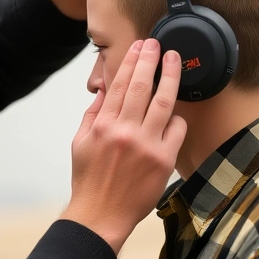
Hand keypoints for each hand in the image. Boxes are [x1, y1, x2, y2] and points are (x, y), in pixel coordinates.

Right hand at [62, 39, 186, 252]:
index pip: (120, 84)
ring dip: (170, 77)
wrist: (100, 215)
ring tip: (174, 61)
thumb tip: (104, 90)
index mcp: (103, 125)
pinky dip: (177, 117)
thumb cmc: (90, 181)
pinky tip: (176, 110)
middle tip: (158, 44)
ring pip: (163, 102)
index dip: (132, 61)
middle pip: (142, 86)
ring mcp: (145, 145)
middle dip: (151, 60)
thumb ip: (93, 114)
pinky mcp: (163, 160)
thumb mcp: (81, 143)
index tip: (140, 46)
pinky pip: (176, 129)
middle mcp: (124, 131)